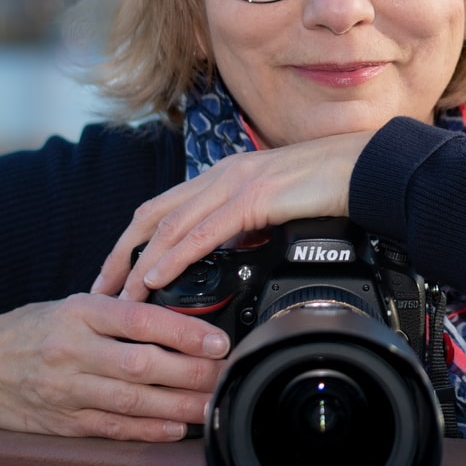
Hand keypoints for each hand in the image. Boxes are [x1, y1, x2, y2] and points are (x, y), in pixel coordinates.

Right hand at [0, 295, 229, 440]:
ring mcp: (65, 391)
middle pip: (143, 365)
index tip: (218, 340)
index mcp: (79, 312)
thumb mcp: (71, 306)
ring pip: (133, 402)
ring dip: (179, 407)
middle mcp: (72, 351)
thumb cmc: (30, 330)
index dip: (185, 332)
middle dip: (192, 373)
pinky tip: (175, 428)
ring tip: (212, 404)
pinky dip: (147, 431)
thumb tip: (177, 320)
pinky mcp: (61, 423)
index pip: (141, 320)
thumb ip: (117, 312)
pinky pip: (112, 429)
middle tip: (226, 374)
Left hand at [91, 129, 372, 302]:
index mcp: (225, 175)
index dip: (135, 240)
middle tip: (101, 289)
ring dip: (140, 264)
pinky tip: (156, 277)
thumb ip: (251, 223)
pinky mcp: (254, 198)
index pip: (165, 207)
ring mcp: (236, 184)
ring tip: (122, 297)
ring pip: (170, 226)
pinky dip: (173, 257)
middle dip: (121, 254)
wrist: (365, 169)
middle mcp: (222, 175)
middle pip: (153, 215)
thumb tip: (236, 248)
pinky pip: (202, 233)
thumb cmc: (331, 186)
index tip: (118, 272)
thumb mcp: (277, 206)